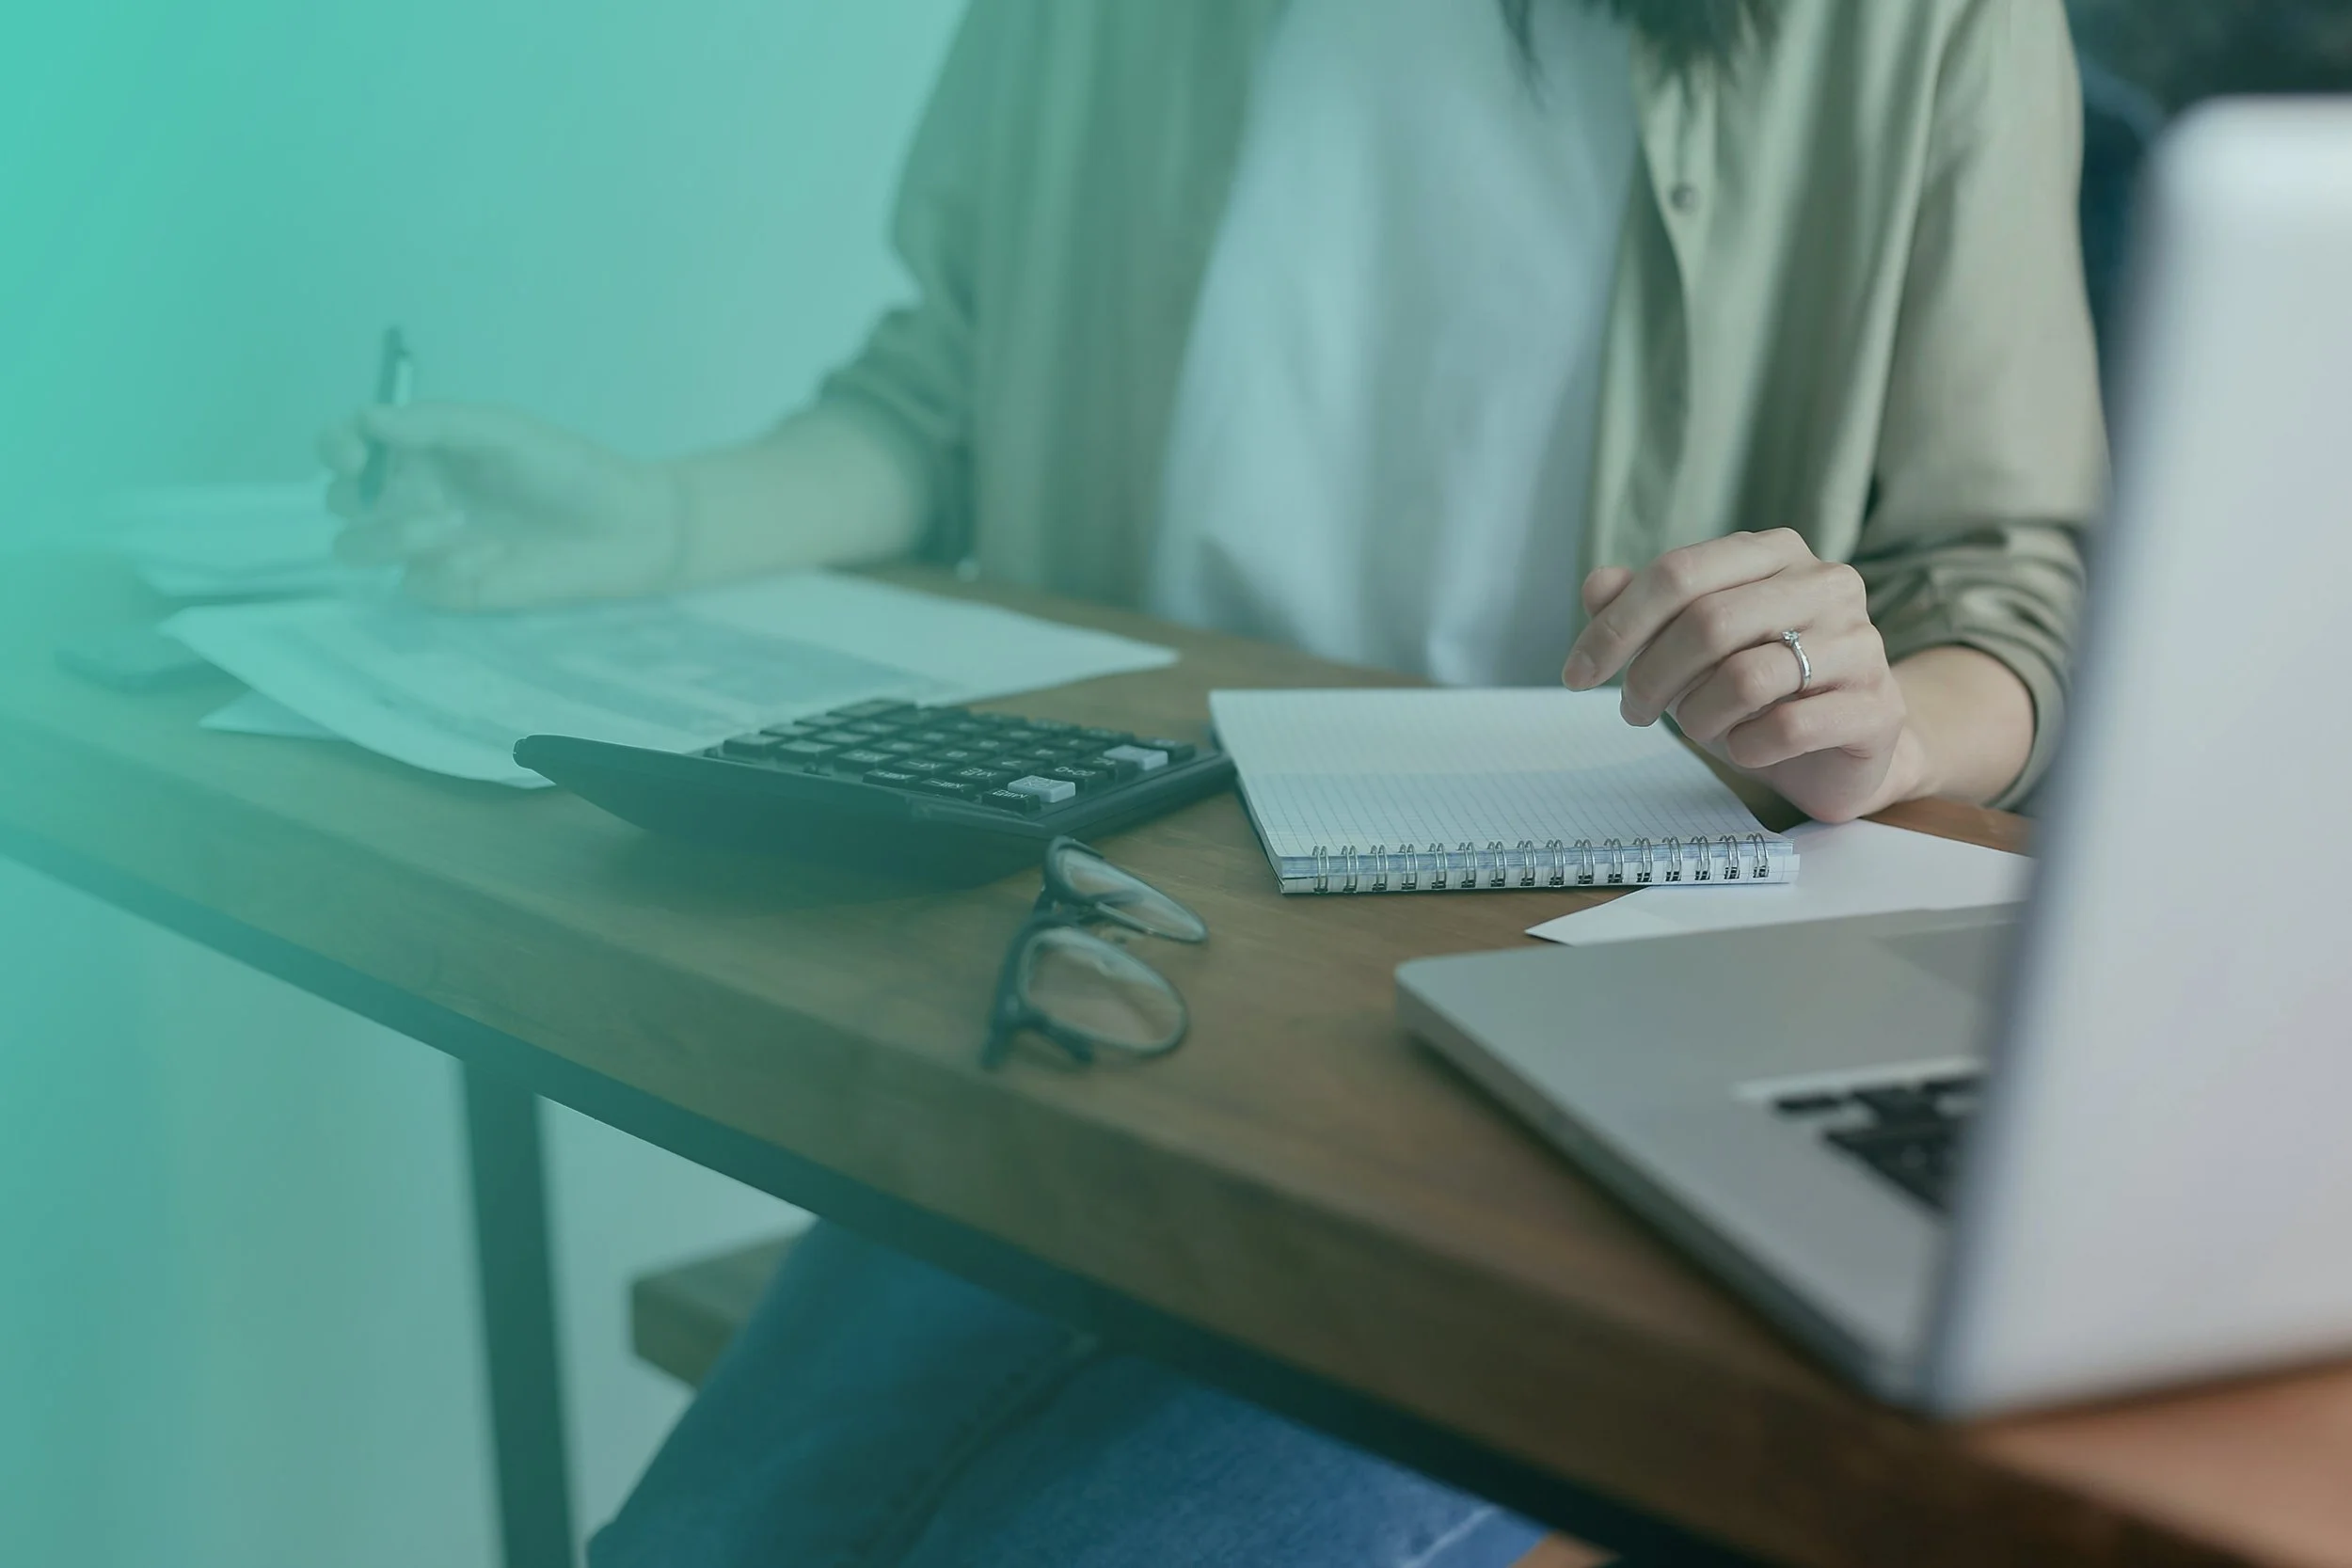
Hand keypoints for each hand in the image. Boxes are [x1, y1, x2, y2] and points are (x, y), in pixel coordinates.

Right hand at [318, 403, 684, 609]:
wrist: (622, 529)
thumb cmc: (568, 470)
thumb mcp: (505, 431)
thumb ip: (438, 422)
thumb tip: (369, 419)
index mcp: (420, 449)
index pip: (347, 444)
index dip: (337, 447)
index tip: (356, 455)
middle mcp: (412, 494)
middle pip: (340, 499)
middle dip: (356, 496)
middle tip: (412, 492)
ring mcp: (427, 545)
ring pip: (357, 546)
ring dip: (389, 535)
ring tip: (451, 523)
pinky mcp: (449, 589)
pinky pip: (415, 583)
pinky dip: (443, 569)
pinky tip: (490, 559)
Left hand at [1561, 530, 1925, 822]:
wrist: (1842, 750)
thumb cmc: (1759, 690)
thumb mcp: (1691, 648)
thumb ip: (1645, 609)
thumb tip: (1597, 585)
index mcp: (1775, 554)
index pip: (1679, 574)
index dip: (1616, 626)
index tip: (1575, 674)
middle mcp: (1825, 584)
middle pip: (1707, 623)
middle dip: (1650, 676)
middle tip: (1634, 711)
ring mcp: (1860, 643)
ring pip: (1745, 677)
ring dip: (1699, 716)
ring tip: (1699, 728)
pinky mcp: (1877, 706)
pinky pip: (1788, 727)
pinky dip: (1747, 747)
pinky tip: (1746, 748)